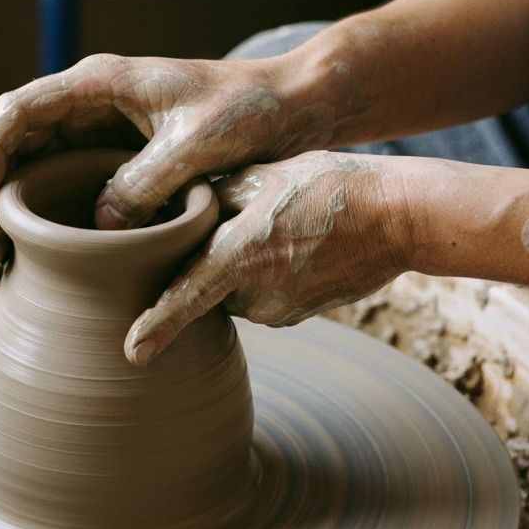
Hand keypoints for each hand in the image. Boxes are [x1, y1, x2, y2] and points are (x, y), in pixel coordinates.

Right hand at [0, 52, 338, 283]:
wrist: (290, 107)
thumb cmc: (249, 111)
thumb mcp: (198, 146)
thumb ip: (146, 181)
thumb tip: (97, 226)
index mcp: (99, 84)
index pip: (18, 112)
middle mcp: (89, 105)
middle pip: (11, 144)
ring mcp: (99, 134)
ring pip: (30, 170)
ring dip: (5, 213)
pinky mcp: (116, 162)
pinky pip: (62, 187)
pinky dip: (38, 221)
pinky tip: (28, 259)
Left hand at [124, 151, 413, 364]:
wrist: (397, 217)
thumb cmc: (328, 186)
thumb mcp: (261, 175)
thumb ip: (210, 198)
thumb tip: (172, 210)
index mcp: (240, 255)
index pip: (186, 296)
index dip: (156, 326)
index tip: (132, 353)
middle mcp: (255, 294)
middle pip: (204, 286)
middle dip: (208, 261)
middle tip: (240, 221)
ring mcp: (278, 312)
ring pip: (232, 293)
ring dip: (238, 268)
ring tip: (274, 229)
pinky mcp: (295, 317)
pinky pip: (259, 299)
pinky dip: (264, 277)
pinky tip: (291, 246)